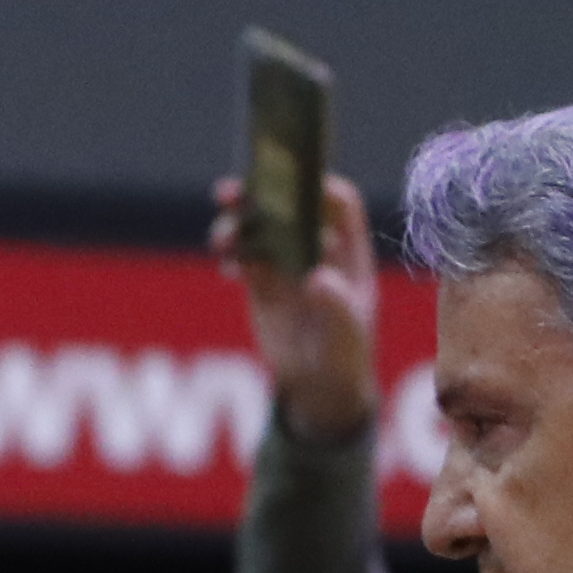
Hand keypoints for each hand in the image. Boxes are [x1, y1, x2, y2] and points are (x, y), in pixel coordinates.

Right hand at [209, 166, 382, 444]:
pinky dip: (231, 257)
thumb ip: (336, 306)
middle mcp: (316, 249)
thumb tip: (317, 277)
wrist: (320, 387)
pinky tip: (228, 267)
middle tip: (232, 192)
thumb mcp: (349, 334)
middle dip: (261, 195)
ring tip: (223, 237)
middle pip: (288, 208)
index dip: (319, 187)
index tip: (295, 185)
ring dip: (237, 226)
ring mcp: (286, 265)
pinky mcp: (261, 286)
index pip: (339, 205)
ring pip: (259, 231)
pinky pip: (242, 260)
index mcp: (349, 252)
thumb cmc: (346, 356)